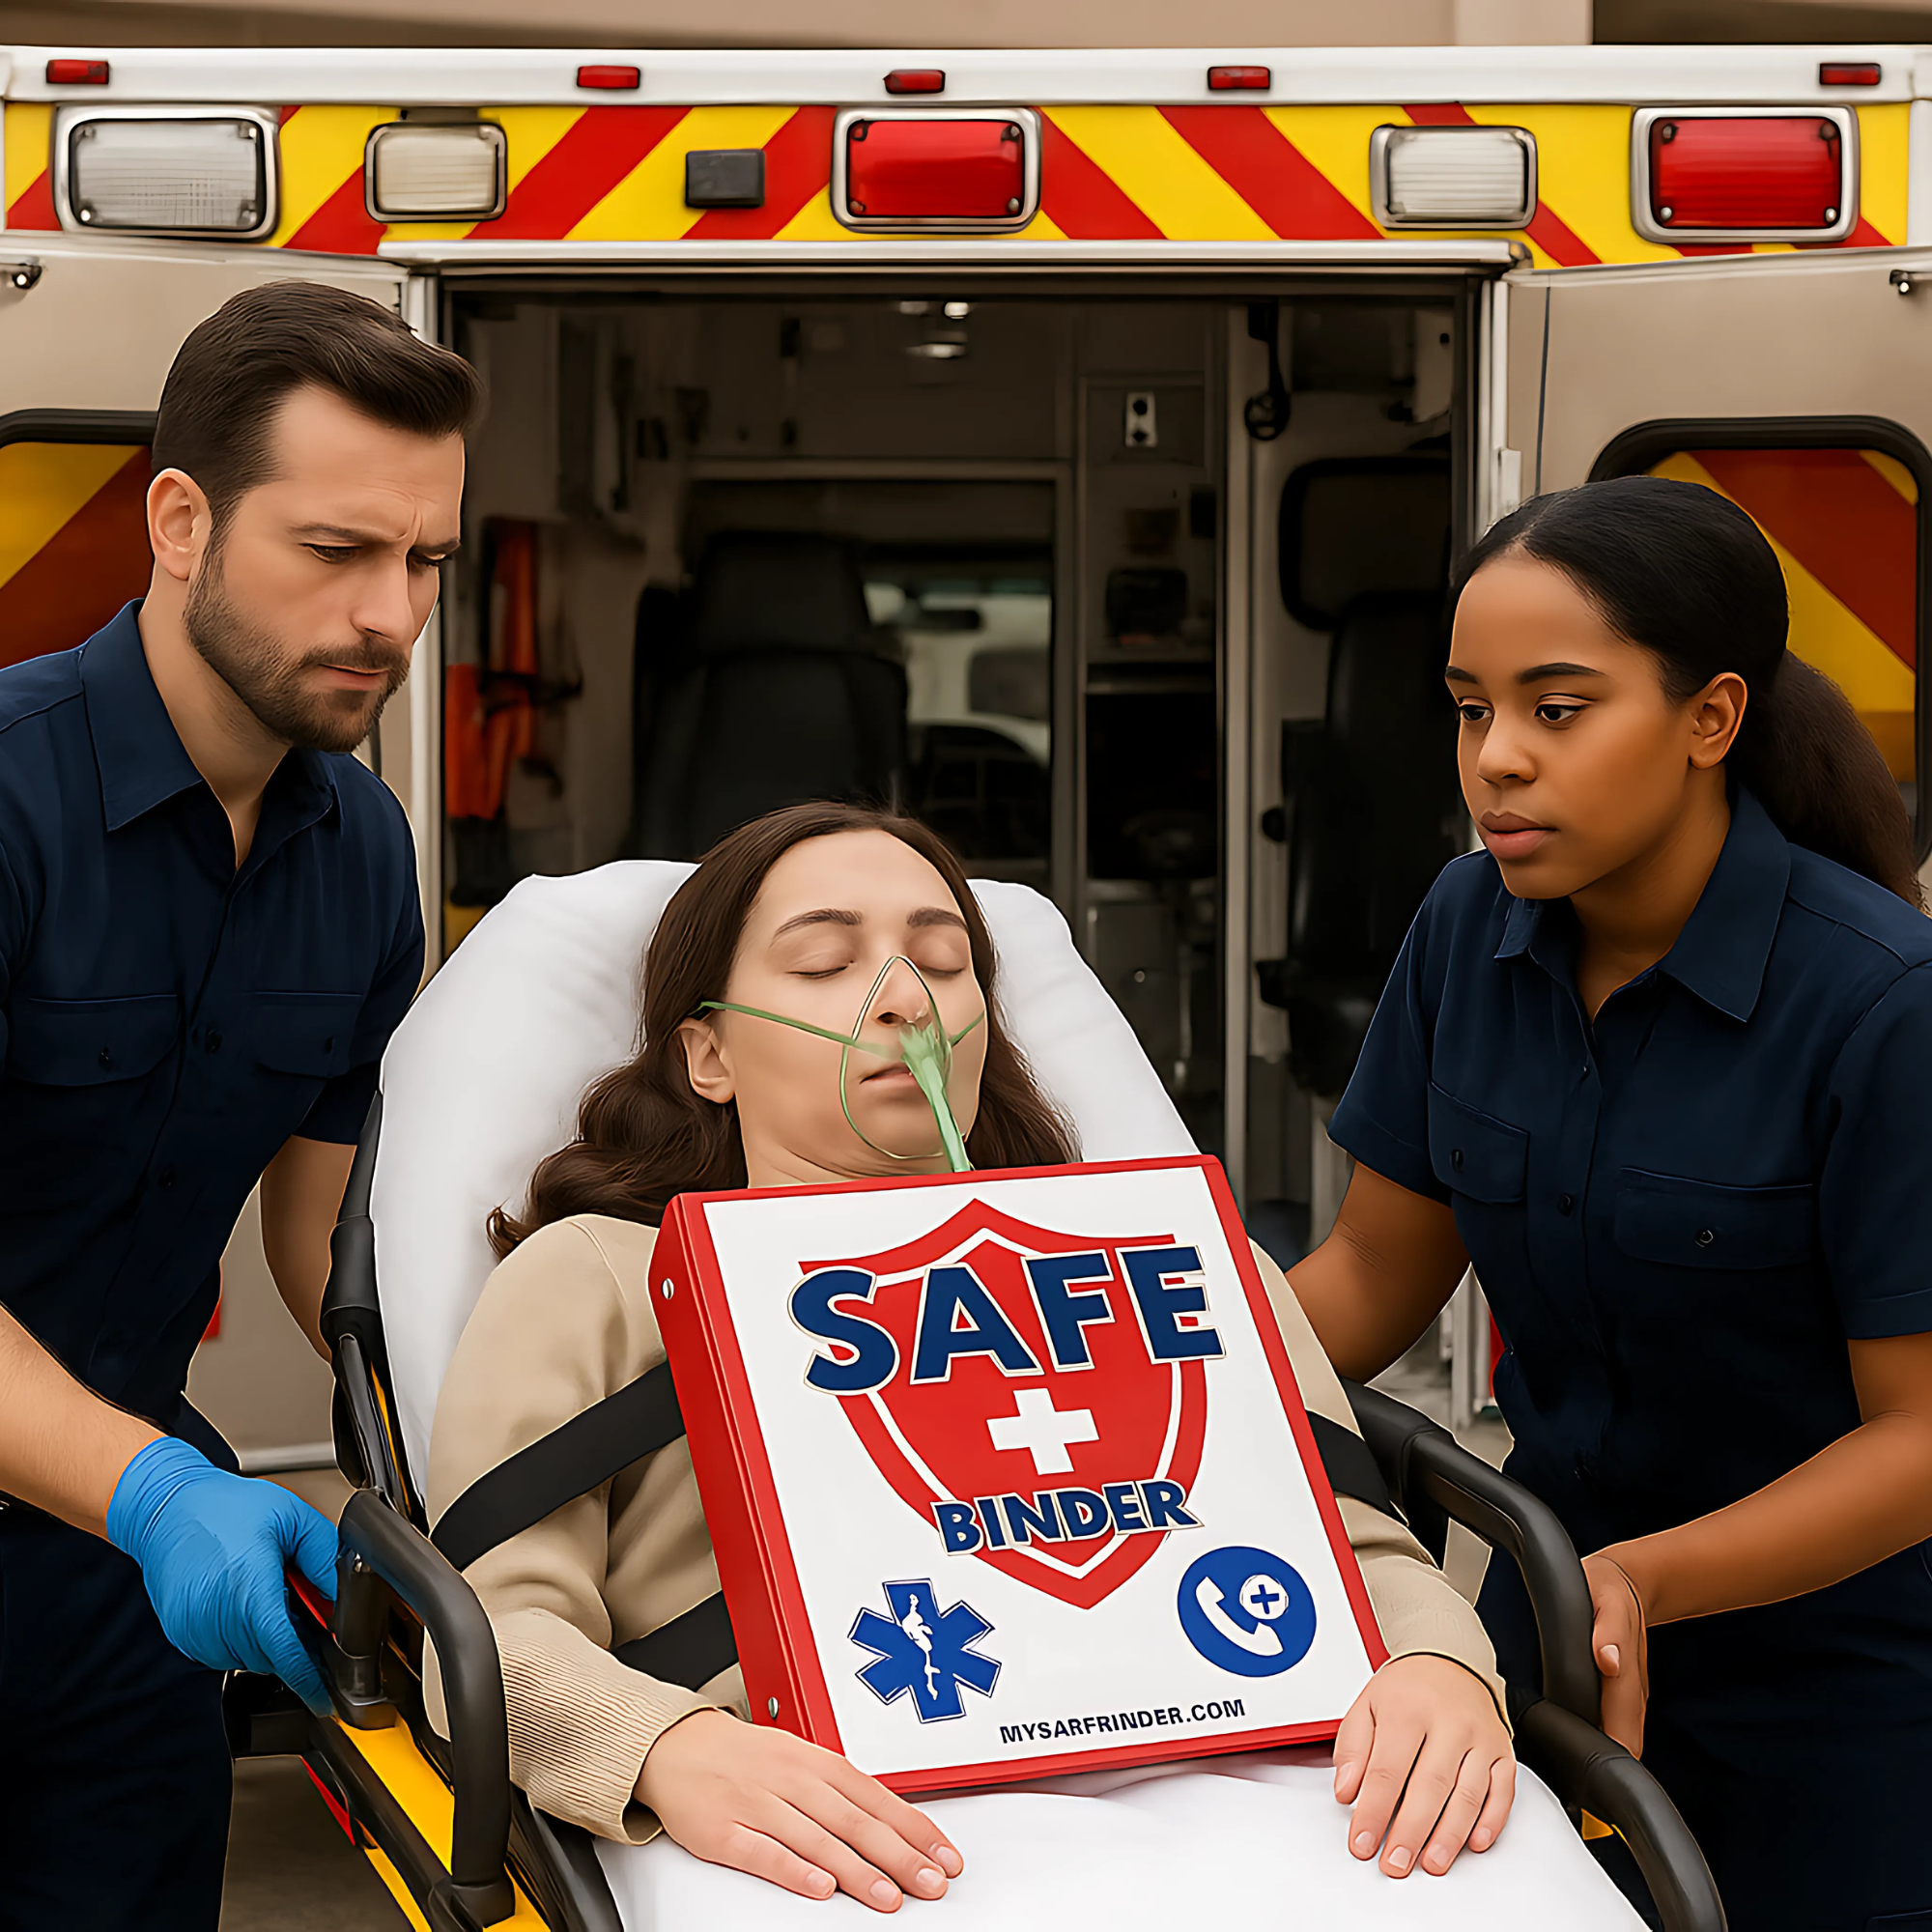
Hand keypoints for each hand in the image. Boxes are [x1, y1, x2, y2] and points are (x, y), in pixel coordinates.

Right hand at [104, 1436, 337, 1710]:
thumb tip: (349, 1596)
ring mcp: (194, 1630)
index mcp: (249, 1586)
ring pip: (247, 1658)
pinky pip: (222, 1652)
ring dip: (266, 1641)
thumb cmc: (226, 1506)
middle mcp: (216, 1615)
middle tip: (299, 1607)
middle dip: (293, 1642)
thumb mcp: (293, 1519)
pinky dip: (240, 1638)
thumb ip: (325, 1559)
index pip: (285, 1650)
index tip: (325, 1694)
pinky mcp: (181, 1635)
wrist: (167, 1506)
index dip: (308, 1675)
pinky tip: (241, 1603)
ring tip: (265, 1594)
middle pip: (270, 1656)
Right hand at [637, 1709, 963, 1911]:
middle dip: (898, 1855)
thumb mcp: (800, 1758)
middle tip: (930, 1883)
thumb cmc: (745, 1756)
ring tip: (888, 1897)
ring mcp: (758, 1804)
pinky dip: (794, 1871)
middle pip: (854, 1821)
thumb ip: (841, 1791)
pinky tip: (820, 1888)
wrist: (676, 1744)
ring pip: (816, 1839)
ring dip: (857, 1871)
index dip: (914, 1829)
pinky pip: (763, 1853)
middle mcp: (792, 1779)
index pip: (877, 1797)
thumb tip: (894, 1822)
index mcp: (816, 1760)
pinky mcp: (724, 1831)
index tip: (944, 1856)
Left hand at [1332, 1652, 1514, 1876]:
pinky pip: (1503, 1790)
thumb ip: (1352, 1749)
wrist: (1448, 1659)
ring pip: (1468, 1793)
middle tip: (1395, 1863)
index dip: (1373, 1812)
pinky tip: (1475, 1842)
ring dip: (1450, 1835)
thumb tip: (1346, 1791)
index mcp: (1406, 1709)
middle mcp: (1447, 1722)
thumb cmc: (1406, 1690)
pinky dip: (1491, 1820)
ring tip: (1431, 1862)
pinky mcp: (1503, 1750)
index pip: (1386, 1770)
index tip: (1362, 1842)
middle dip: (1410, 1831)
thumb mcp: (1366, 1706)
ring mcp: (1479, 1737)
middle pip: (1429, 1785)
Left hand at [1582, 1550, 1649, 1755]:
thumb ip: (1607, 1630)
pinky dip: (1602, 1737)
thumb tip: (1608, 1659)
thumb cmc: (1608, 1591)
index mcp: (1626, 1675)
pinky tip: (1581, 1745)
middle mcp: (1631, 1692)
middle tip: (1576, 1781)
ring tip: (1575, 1772)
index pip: (1623, 1732)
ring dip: (1603, 1754)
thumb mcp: (1604, 1600)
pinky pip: (1616, 1723)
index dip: (1608, 1757)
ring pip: (1622, 1737)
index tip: (1589, 1774)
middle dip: (1604, 1767)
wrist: (1627, 1583)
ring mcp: (1630, 1695)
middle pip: (1625, 1745)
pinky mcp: (1624, 1693)